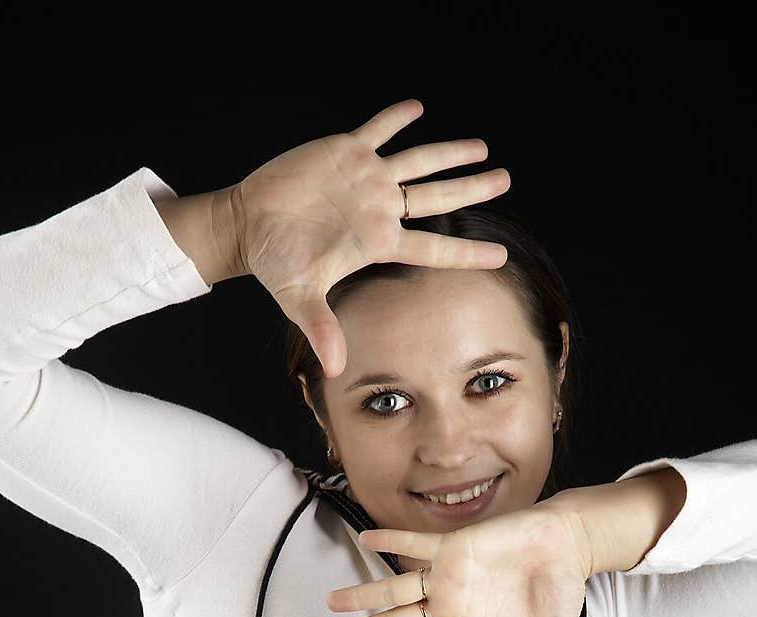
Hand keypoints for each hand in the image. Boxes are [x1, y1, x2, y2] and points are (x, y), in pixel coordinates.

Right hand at [230, 98, 510, 378]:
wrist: (250, 226)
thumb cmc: (276, 263)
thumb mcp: (299, 297)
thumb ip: (321, 328)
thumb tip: (335, 368)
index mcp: (378, 242)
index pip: (433, 248)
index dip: (467, 252)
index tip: (500, 256)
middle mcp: (381, 209)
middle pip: (438, 198)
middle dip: (472, 187)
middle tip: (506, 179)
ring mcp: (366, 179)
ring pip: (418, 161)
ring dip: (449, 153)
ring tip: (482, 148)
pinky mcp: (344, 152)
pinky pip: (377, 130)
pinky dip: (395, 118)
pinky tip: (417, 108)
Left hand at [319, 505, 593, 616]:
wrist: (565, 547)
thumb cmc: (557, 593)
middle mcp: (449, 608)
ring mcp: (447, 578)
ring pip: (393, 589)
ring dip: (362, 594)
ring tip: (331, 600)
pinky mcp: (452, 547)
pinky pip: (414, 545)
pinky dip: (389, 541)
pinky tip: (365, 538)